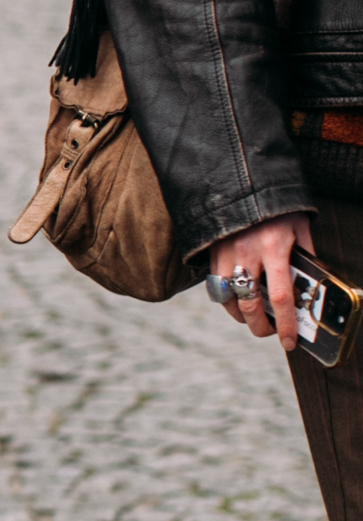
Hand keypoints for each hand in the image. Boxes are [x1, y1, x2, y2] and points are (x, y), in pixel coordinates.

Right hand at [209, 214, 314, 352]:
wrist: (240, 178)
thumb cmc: (276, 204)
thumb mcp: (299, 225)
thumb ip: (305, 253)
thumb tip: (309, 283)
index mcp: (274, 247)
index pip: (280, 297)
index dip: (285, 324)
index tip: (289, 341)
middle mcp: (247, 254)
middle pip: (251, 306)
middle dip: (261, 327)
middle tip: (271, 331)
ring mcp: (226, 254)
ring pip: (229, 301)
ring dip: (243, 316)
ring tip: (255, 316)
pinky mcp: (212, 253)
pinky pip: (216, 288)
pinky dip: (227, 301)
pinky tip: (238, 299)